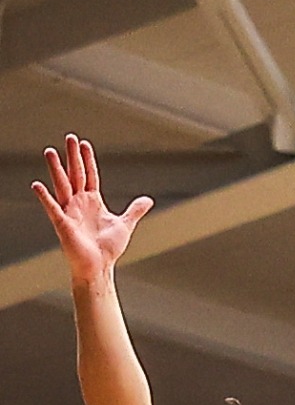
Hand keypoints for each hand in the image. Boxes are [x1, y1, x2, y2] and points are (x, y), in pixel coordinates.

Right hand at [31, 135, 152, 284]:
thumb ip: (135, 210)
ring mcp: (69, 212)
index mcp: (92, 201)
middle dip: (72, 157)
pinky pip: (52, 208)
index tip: (84, 143)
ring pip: (62, 186)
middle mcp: (78, 203)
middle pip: (75, 175)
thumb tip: (148, 200)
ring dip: (56, 169)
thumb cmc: (108, 248)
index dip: (87, 160)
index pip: (89, 175)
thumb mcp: (125, 224)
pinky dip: (45, 197)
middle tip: (69, 137)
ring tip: (50, 152)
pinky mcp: (63, 224)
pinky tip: (37, 185)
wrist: (99, 267)